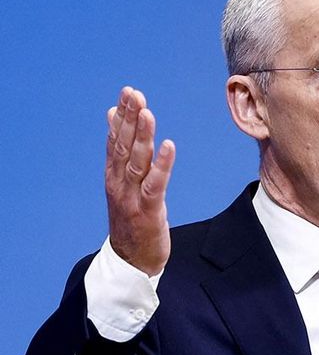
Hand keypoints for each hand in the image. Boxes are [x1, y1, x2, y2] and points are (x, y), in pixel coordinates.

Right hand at [105, 86, 174, 275]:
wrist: (131, 261)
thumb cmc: (131, 220)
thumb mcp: (124, 186)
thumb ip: (121, 156)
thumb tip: (113, 120)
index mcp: (113, 176)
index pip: (115, 140)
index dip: (121, 116)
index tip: (127, 93)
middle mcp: (119, 184)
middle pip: (123, 146)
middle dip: (129, 118)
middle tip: (134, 93)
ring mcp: (131, 198)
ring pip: (136, 162)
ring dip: (142, 136)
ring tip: (147, 112)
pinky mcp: (148, 211)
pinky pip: (154, 185)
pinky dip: (162, 165)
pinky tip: (168, 146)